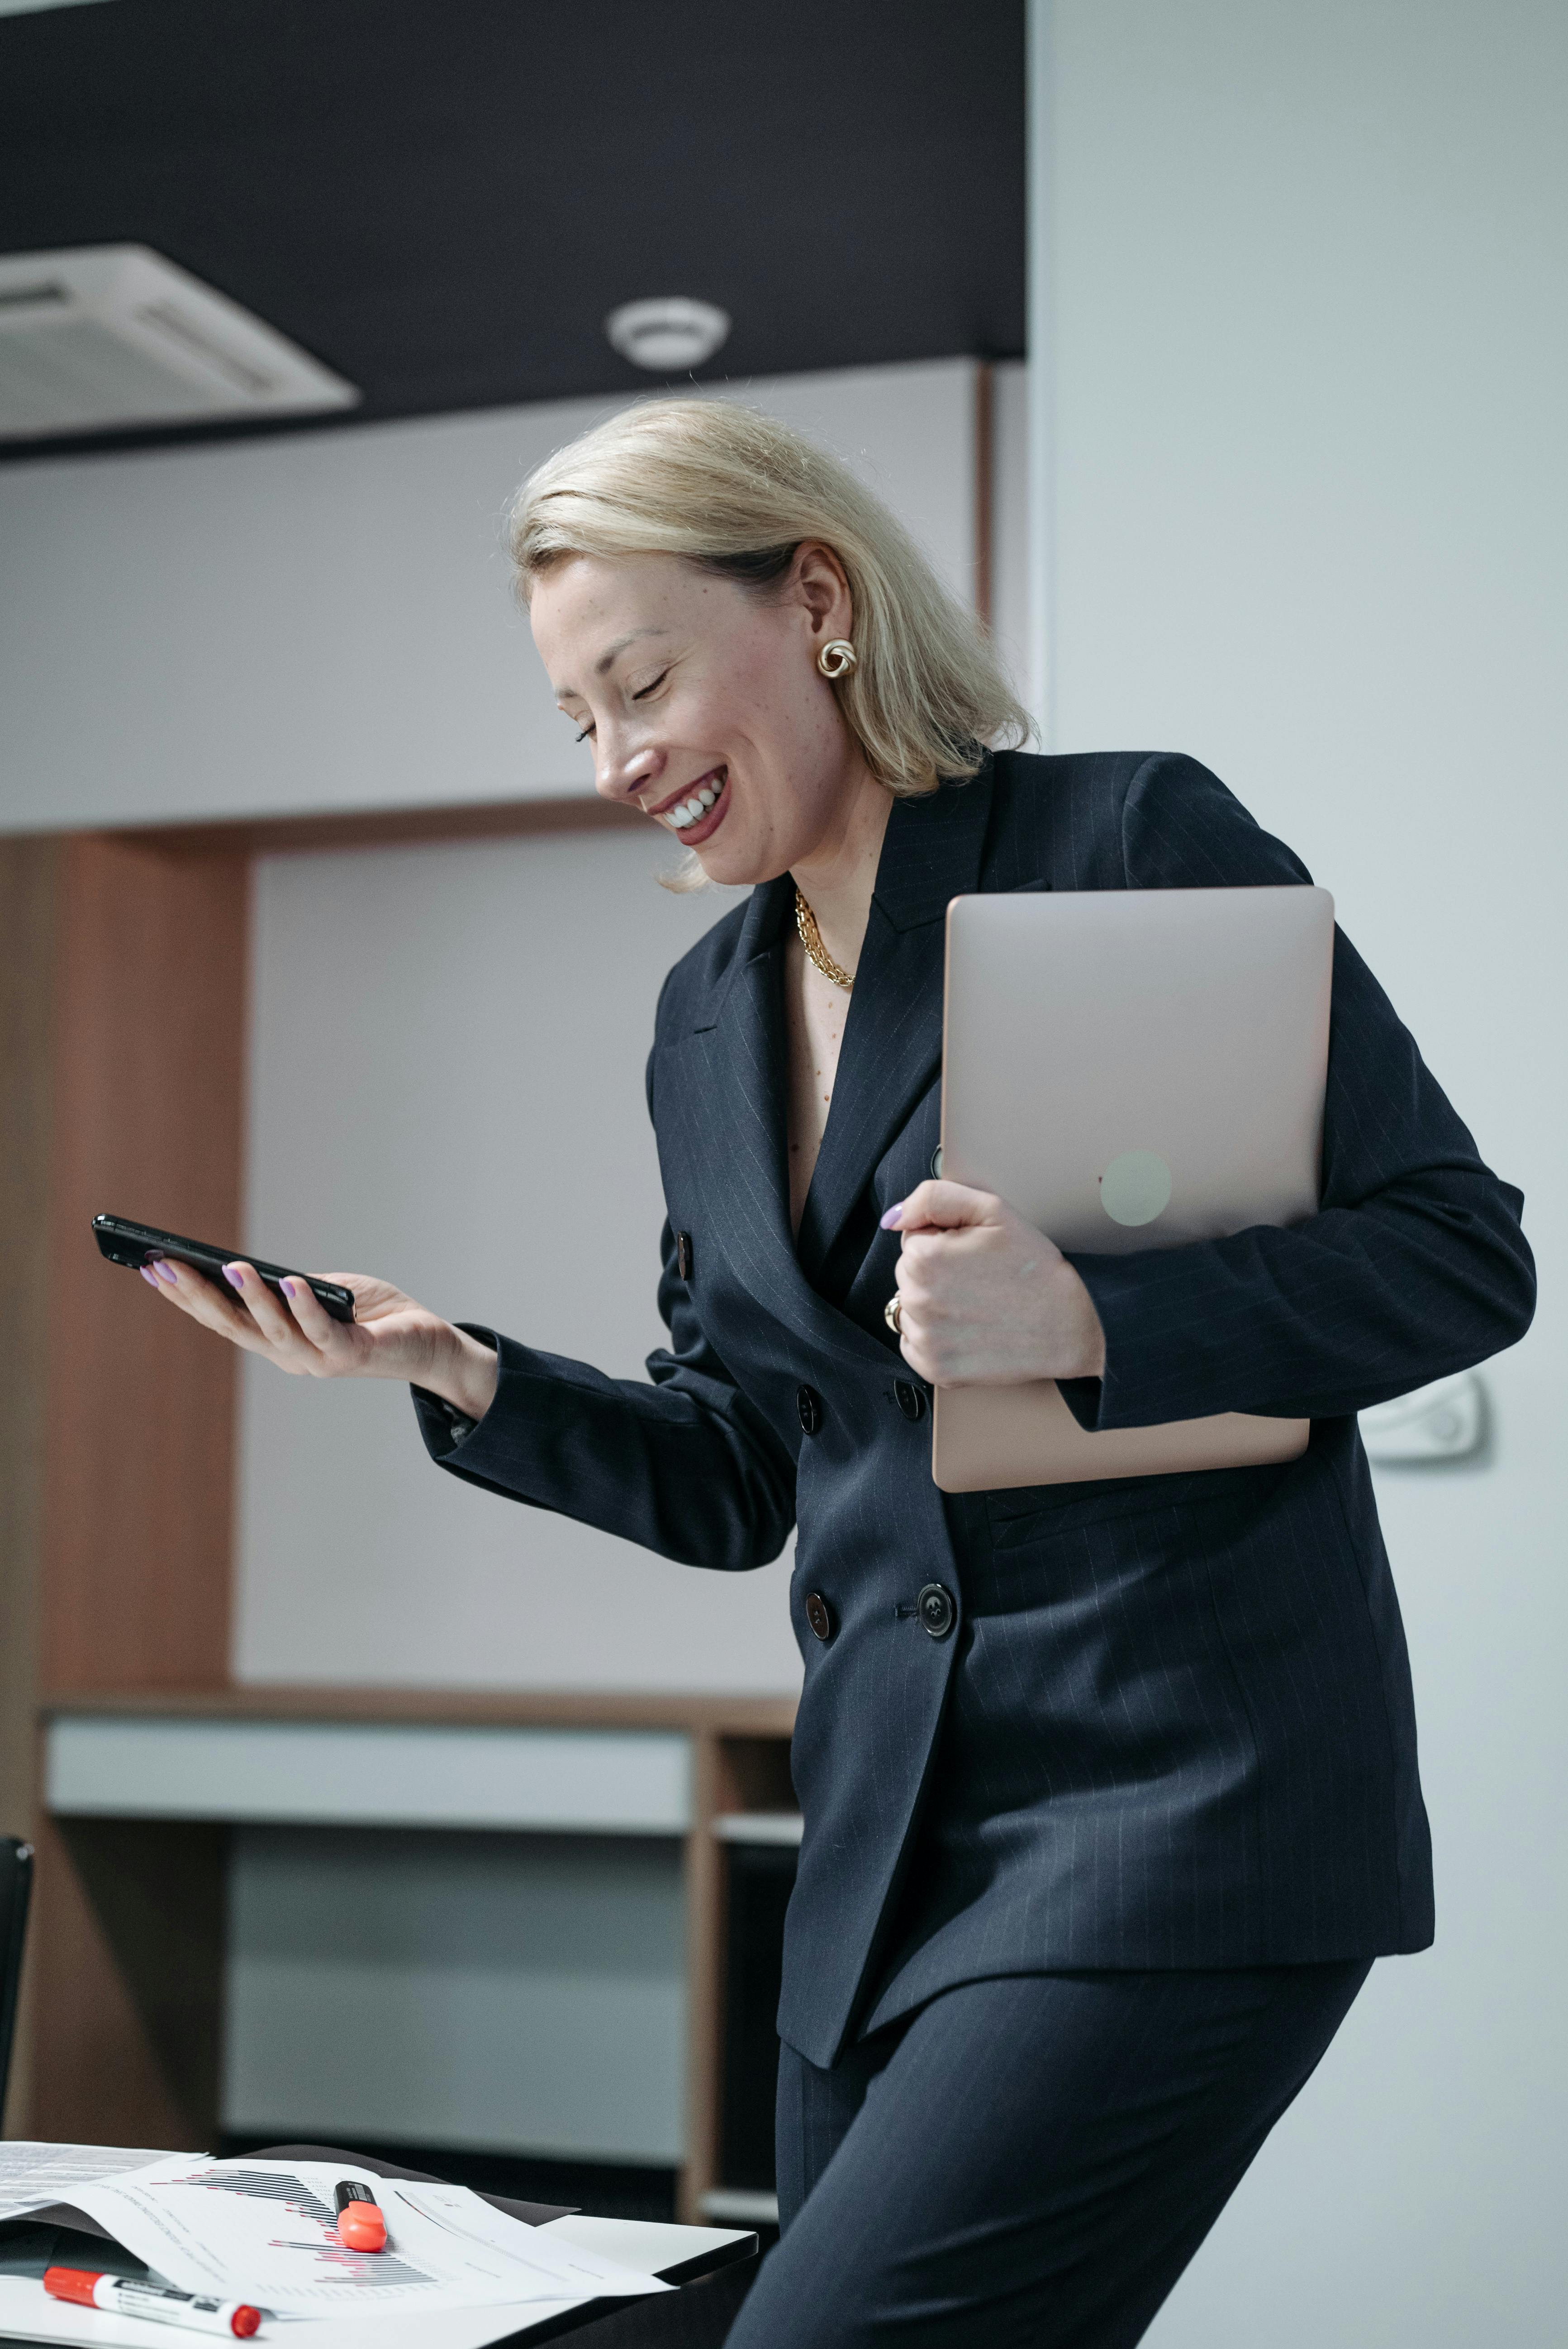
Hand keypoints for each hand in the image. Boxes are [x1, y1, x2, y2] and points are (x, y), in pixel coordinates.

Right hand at [140, 1258, 499, 1420]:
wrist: (426, 1341)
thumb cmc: (371, 1314)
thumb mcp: (320, 1293)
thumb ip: (286, 1288)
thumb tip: (242, 1270)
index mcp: (277, 1342)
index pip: (223, 1319)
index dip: (185, 1296)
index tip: (151, 1267)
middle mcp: (291, 1357)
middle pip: (235, 1327)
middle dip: (197, 1296)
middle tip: (163, 1265)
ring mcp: (320, 1360)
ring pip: (275, 1331)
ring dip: (251, 1298)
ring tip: (229, 1267)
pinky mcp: (353, 1355)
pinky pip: (323, 1331)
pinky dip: (305, 1307)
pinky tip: (291, 1281)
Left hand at [882, 1181, 1106, 1386]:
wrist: (1069, 1326)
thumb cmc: (1034, 1267)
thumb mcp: (992, 1211)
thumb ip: (934, 1199)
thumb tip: (893, 1218)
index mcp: (924, 1257)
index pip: (913, 1239)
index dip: (945, 1241)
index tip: (975, 1254)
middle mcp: (916, 1300)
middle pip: (908, 1274)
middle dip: (937, 1272)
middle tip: (980, 1279)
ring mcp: (925, 1339)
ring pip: (911, 1308)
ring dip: (935, 1304)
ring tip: (978, 1305)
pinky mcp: (934, 1369)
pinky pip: (915, 1344)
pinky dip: (935, 1337)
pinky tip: (968, 1330)